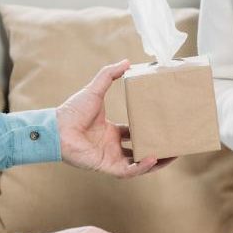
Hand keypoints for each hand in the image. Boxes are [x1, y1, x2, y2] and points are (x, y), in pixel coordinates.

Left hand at [56, 59, 175, 177]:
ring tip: (172, 155)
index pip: (133, 134)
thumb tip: (127, 61)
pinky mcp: (106, 165)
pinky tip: (153, 159)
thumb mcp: (96, 89)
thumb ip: (109, 74)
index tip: (161, 127)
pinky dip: (141, 167)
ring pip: (137, 164)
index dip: (147, 132)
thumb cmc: (73, 110)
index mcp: (110, 131)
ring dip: (155, 162)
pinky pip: (128, 171)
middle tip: (173, 144)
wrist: (59, 127)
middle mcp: (111, 145)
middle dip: (157, 149)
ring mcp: (110, 156)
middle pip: (139, 151)